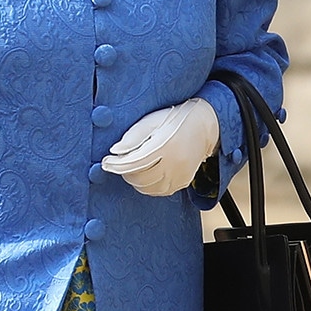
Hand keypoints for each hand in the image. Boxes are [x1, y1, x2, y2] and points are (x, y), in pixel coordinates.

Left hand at [100, 98, 219, 196]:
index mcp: (164, 145)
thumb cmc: (173, 119)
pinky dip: (149, 186)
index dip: (116, 165)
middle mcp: (174, 162)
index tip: (106, 162)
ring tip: (135, 168)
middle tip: (122, 163)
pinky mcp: (184, 181)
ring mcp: (180, 174)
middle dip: (126, 172)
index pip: (134, 162)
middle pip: (140, 178)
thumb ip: (132, 136)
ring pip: (149, 188)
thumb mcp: (151, 120)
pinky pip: (161, 191)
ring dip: (137, 180)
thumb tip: (115, 152)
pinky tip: (147, 174)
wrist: (204, 125)